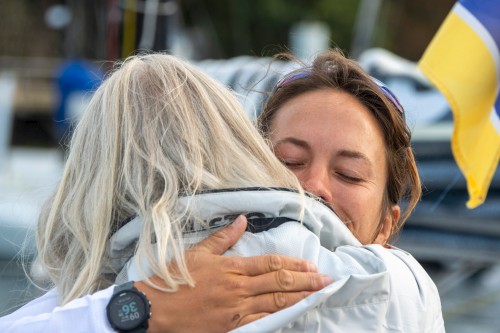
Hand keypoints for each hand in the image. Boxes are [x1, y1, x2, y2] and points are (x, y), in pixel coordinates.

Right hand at [135, 215, 331, 332]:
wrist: (153, 310)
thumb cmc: (174, 279)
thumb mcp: (197, 253)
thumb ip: (222, 238)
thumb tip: (242, 220)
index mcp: (231, 267)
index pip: (270, 264)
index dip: (294, 265)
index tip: (311, 265)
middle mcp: (238, 288)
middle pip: (279, 283)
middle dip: (306, 281)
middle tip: (326, 280)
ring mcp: (236, 310)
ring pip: (275, 303)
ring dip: (300, 298)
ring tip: (318, 294)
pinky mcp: (231, 328)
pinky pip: (261, 323)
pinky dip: (279, 318)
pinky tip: (293, 315)